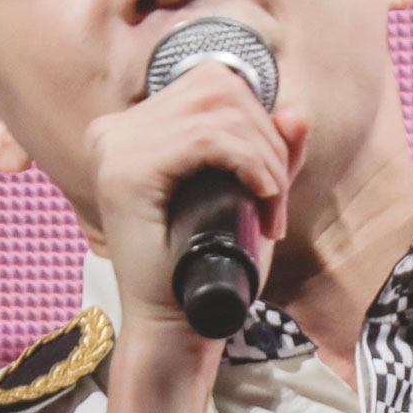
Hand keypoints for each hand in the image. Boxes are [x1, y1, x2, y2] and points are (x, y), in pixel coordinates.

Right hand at [86, 61, 307, 342]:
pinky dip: (250, 164)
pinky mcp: (126, 173)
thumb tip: (297, 112)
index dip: (258, 121)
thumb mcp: (250, 199)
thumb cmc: (212, 268)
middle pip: (218, 88)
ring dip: (264, 157)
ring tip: (271, 208)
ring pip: (219, 110)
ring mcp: (115, 148)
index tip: (272, 182)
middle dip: (267, 138)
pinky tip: (262, 198)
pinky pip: (207, 138)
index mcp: (134, 129)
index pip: (211, 84)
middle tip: (277, 199)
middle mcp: (116, 130)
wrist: (178, 328)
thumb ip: (271, 155)